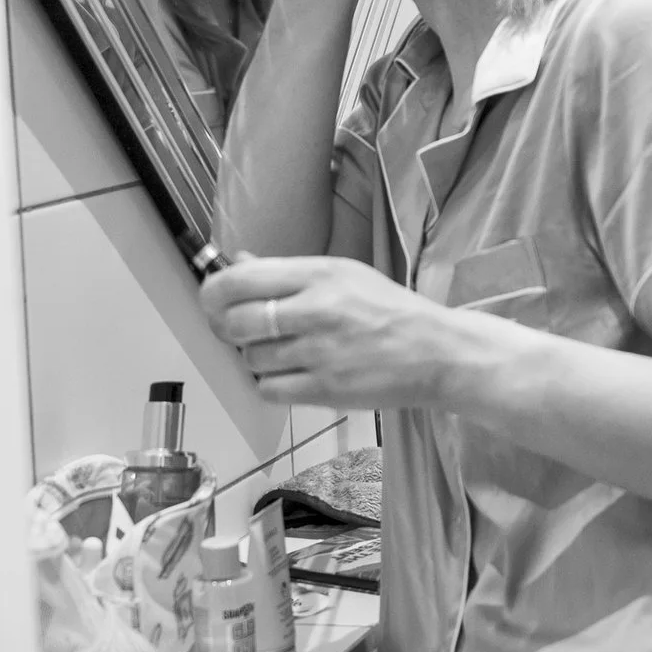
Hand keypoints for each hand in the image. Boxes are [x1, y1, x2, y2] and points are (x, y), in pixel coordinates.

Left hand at [199, 255, 478, 408]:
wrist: (437, 353)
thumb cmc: (391, 310)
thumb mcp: (344, 274)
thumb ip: (287, 272)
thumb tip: (238, 262)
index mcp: (319, 274)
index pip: (239, 280)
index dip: (214, 292)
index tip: (214, 299)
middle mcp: (315, 310)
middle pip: (236, 322)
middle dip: (229, 327)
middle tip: (244, 329)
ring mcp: (319, 353)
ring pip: (250, 358)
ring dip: (256, 357)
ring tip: (283, 351)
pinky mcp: (324, 390)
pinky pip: (268, 389)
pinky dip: (271, 383)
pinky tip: (291, 373)